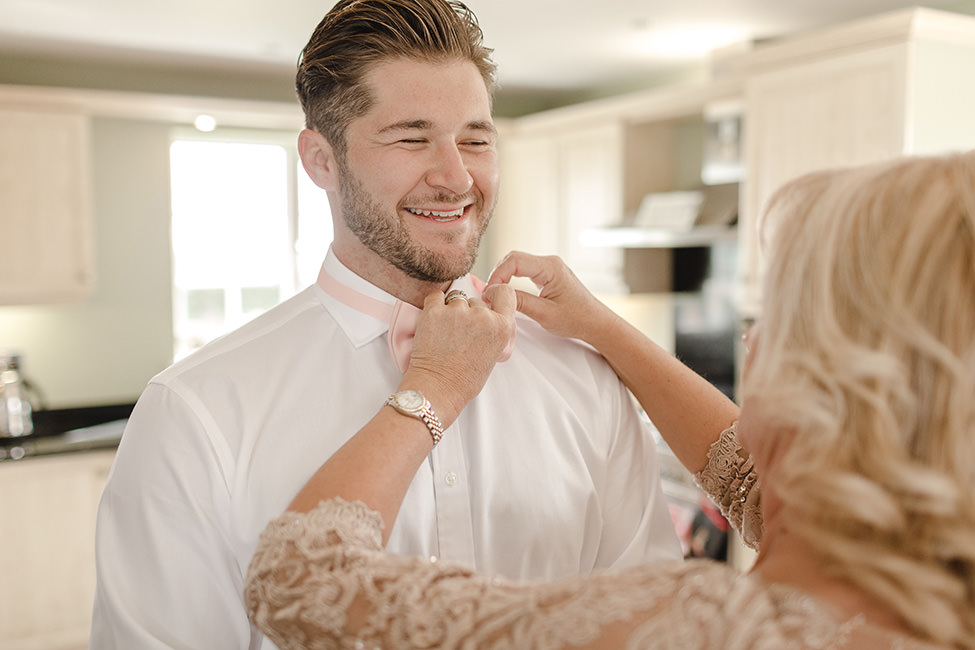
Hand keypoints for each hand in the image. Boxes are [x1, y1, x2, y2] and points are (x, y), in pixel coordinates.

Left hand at [404, 284, 516, 422]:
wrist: (438, 389)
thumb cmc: (464, 379)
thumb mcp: (493, 354)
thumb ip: (494, 330)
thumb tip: (485, 315)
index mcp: (501, 327)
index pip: (505, 293)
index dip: (495, 293)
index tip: (488, 296)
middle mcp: (482, 316)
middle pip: (476, 301)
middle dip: (468, 312)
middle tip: (460, 333)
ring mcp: (457, 312)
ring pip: (456, 299)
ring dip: (450, 311)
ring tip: (445, 333)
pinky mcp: (434, 311)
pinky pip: (435, 296)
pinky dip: (434, 306)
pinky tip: (434, 322)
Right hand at [487, 251, 617, 343]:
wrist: (596, 323)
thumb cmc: (577, 319)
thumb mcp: (544, 313)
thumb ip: (519, 301)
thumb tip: (496, 294)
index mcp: (550, 267)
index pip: (514, 260)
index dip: (497, 275)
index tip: (490, 292)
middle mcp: (550, 263)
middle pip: (513, 259)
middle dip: (498, 274)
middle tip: (490, 294)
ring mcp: (550, 268)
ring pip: (517, 264)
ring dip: (504, 277)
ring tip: (497, 294)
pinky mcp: (548, 275)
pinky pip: (525, 271)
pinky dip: (512, 279)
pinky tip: (508, 292)